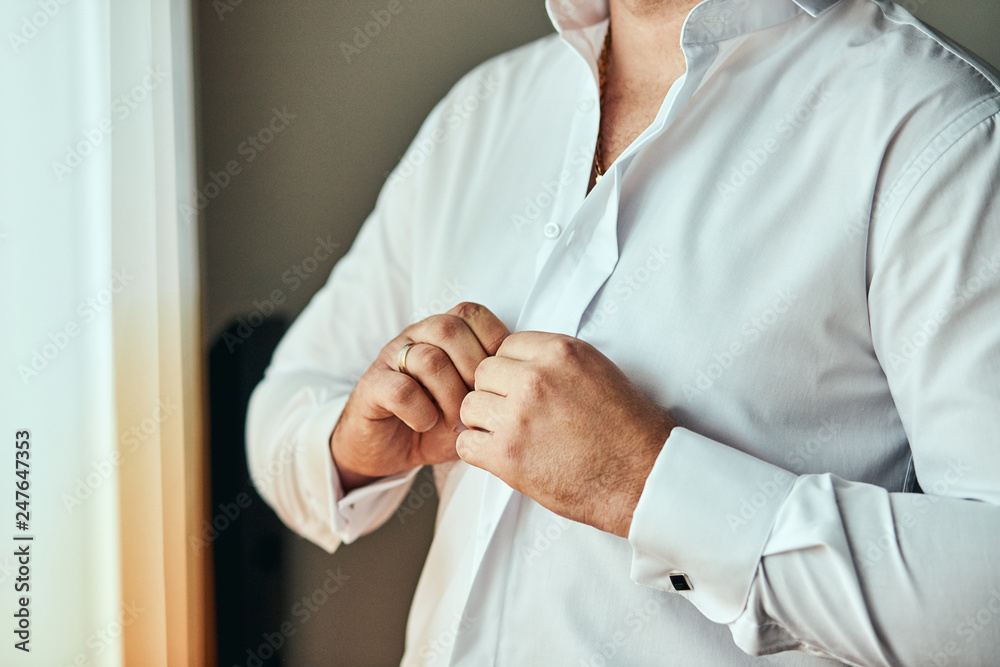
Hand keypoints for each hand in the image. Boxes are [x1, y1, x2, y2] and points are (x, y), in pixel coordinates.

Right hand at [331, 302, 509, 490]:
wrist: (385, 448)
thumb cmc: (433, 422)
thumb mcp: (471, 403)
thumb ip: (492, 385)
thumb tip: (522, 382)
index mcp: (442, 333)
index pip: (471, 313)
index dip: (491, 342)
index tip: (498, 380)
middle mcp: (416, 337)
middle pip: (449, 329)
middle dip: (472, 370)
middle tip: (478, 405)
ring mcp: (390, 358)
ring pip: (428, 358)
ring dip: (449, 396)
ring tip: (454, 421)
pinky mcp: (371, 386)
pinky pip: (400, 388)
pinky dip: (420, 410)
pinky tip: (426, 423)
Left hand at [457, 332, 674, 536]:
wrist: (644, 476)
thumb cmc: (627, 429)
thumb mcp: (597, 371)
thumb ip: (555, 363)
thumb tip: (520, 365)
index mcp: (560, 352)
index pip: (506, 346)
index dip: (511, 370)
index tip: (521, 389)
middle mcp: (536, 378)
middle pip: (483, 373)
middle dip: (494, 393)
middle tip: (513, 415)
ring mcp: (519, 416)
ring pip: (469, 407)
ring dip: (483, 422)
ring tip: (509, 437)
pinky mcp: (508, 455)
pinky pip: (466, 444)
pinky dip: (478, 452)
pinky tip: (500, 456)